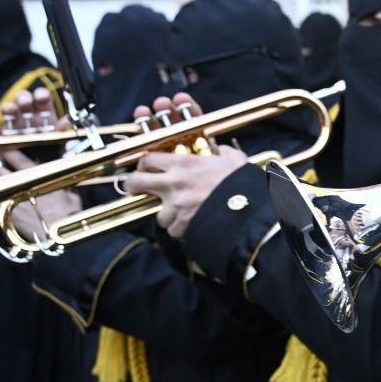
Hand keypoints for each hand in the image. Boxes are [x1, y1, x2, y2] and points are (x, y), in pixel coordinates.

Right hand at [0, 88, 71, 161]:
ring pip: (8, 112)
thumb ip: (62, 133)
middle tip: (25, 103)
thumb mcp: (59, 144)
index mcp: (45, 115)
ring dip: (8, 108)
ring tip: (9, 109)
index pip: (43, 99)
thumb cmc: (51, 154)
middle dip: (24, 98)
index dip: (42, 95)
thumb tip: (66, 121)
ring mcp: (13, 125)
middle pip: (24, 101)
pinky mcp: (0, 137)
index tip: (41, 97)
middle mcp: (28, 116)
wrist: (38, 170)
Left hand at [0, 154, 82, 242]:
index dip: (5, 148)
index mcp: (36, 176)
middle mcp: (17, 185)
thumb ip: (60, 184)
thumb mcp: (70, 194)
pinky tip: (0, 205)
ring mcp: (6, 200)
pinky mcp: (2, 216)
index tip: (0, 145)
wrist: (58, 236)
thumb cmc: (68, 215)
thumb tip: (61, 179)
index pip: (14, 156)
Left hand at [123, 95, 246, 239]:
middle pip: (135, 182)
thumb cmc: (242, 184)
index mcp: (184, 164)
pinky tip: (191, 227)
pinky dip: (180, 230)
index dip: (144, 164)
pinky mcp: (181, 226)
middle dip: (132, 186)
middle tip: (137, 189)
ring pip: (156, 213)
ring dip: (166, 215)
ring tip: (179, 215)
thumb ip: (225, 154)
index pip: (149, 159)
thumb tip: (222, 150)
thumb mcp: (235, 162)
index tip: (146, 168)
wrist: (248, 211)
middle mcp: (174, 184)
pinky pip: (173, 231)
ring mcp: (175, 206)